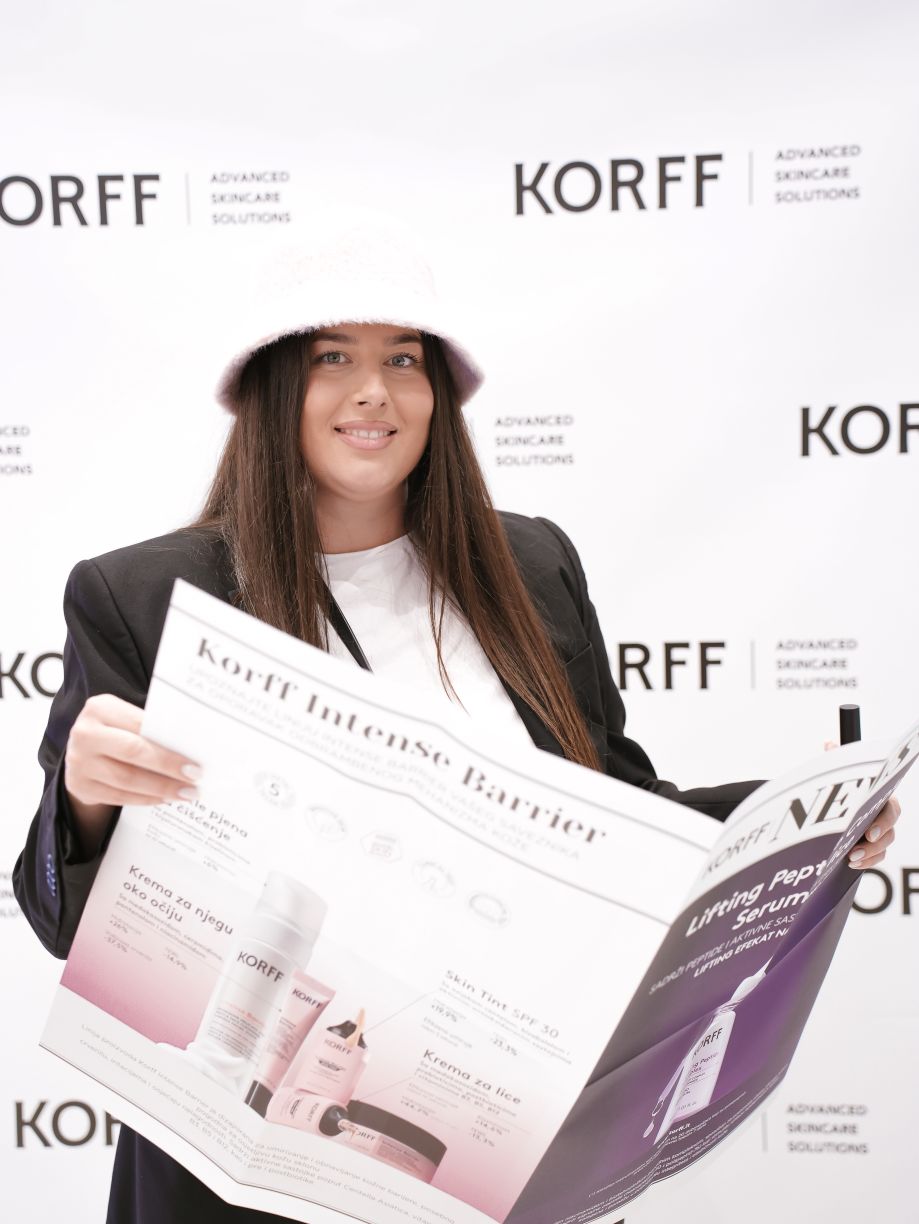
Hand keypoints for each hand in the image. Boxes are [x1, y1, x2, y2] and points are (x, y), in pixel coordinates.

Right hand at [64, 694, 200, 854]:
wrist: (82, 751)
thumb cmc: (117, 732)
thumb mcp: (127, 720)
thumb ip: (151, 729)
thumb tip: (192, 749)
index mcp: (100, 708)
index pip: (141, 726)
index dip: (169, 746)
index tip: (195, 762)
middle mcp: (85, 733)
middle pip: (133, 752)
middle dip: (168, 767)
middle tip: (194, 779)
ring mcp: (78, 762)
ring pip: (127, 779)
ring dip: (161, 788)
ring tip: (185, 793)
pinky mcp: (79, 786)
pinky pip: (118, 796)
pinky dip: (145, 799)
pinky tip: (164, 798)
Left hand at [825, 739, 901, 869]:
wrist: (826, 809)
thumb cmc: (836, 788)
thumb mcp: (835, 775)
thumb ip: (836, 761)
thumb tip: (829, 744)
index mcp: (880, 797)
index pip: (891, 810)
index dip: (883, 822)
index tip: (868, 832)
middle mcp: (883, 816)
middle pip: (890, 831)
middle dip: (876, 842)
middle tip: (857, 849)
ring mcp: (880, 833)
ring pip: (884, 846)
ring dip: (869, 854)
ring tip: (850, 858)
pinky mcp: (872, 848)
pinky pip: (877, 858)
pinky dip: (867, 862)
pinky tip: (852, 864)